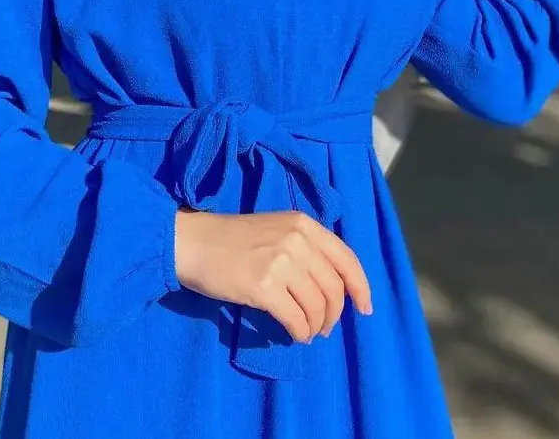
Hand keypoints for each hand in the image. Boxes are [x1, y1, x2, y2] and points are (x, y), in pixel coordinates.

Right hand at [174, 210, 371, 343]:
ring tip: (307, 331)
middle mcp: (297, 240)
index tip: (364, 308)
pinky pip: (295, 319)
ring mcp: (281, 263)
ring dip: (316, 326)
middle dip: (334, 314)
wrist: (194, 243)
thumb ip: (305, 248)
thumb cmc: (233, 238)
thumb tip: (332, 287)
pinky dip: (300, 331)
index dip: (360, 287)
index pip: (346, 258)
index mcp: (304, 224)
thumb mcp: (277, 230)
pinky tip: (294, 333)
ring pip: (317, 306)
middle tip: (325, 327)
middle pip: (334, 288)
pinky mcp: (263, 287)